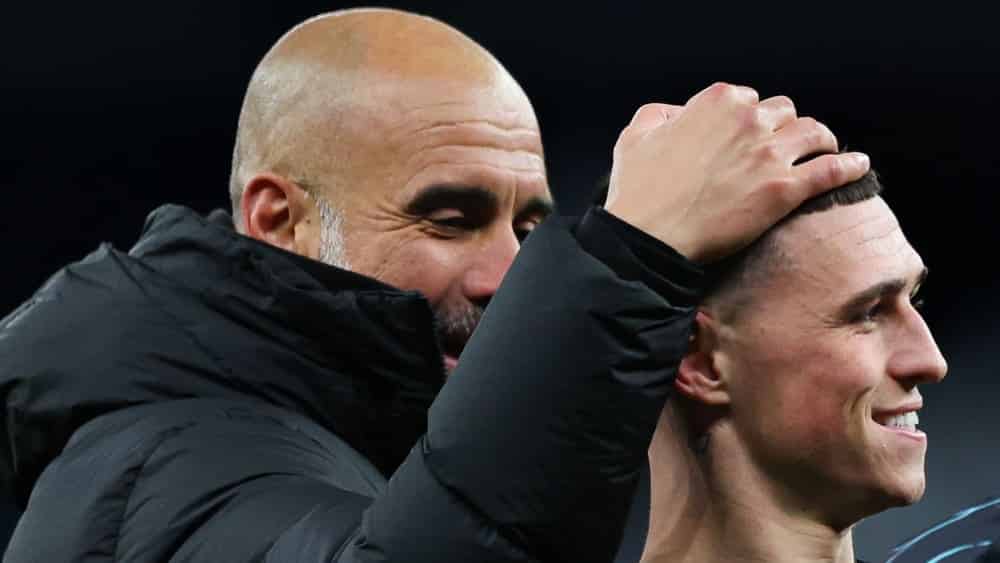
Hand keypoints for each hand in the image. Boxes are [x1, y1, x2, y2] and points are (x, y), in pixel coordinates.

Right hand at [604, 82, 869, 262]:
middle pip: (785, 113)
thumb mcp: (635, 137)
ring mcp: (770, 154)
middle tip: (783, 148)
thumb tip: (677, 115)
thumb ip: (658, 115)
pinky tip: (858, 166)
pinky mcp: (785, 190)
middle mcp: (749, 121)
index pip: (748, 99)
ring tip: (824, 151)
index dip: (749, 118)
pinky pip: (832, 170)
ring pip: (815, 133)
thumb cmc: (638, 192)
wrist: (650, 237)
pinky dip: (849, 166)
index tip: (748, 136)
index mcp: (716, 102)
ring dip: (821, 140)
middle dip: (784, 128)